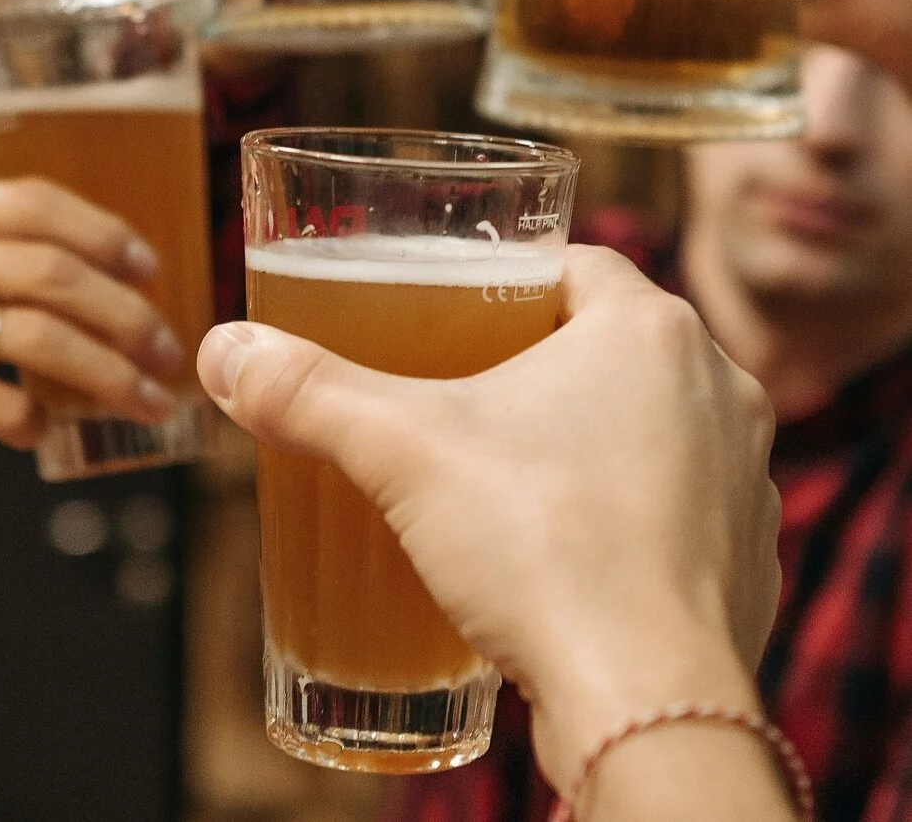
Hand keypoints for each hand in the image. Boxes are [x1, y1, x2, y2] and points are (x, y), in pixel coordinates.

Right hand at [0, 179, 184, 549]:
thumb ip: (7, 264)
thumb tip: (130, 286)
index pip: (36, 201)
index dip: (105, 233)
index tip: (152, 271)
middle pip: (52, 272)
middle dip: (126, 316)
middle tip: (167, 354)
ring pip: (37, 336)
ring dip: (107, 375)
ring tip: (143, 402)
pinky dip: (35, 419)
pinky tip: (41, 428)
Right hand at [197, 245, 779, 793]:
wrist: (644, 704)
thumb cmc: (541, 551)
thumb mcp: (400, 452)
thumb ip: (308, 391)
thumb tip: (222, 351)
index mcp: (651, 328)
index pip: (576, 265)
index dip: (509, 281)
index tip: (455, 309)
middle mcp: (718, 385)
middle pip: (611, 343)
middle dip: (538, 361)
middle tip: (464, 390)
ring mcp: (746, 474)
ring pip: (653, 423)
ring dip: (590, 436)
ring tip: (512, 473)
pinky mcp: (747, 556)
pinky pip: (681, 505)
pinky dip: (628, 513)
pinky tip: (567, 548)